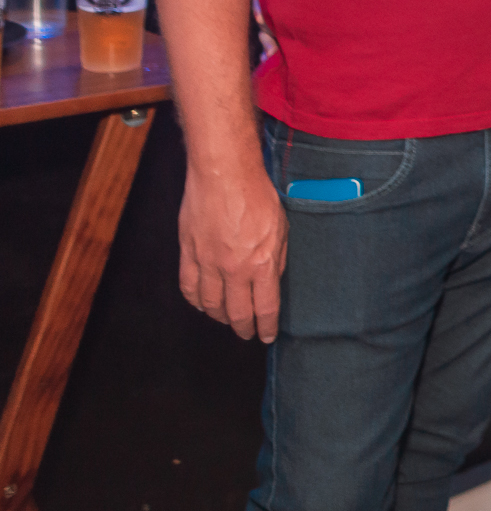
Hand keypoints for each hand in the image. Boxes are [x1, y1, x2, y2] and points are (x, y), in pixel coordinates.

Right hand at [178, 160, 287, 341]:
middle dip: (243, 328)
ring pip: (210, 304)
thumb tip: (272, 280)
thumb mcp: (281, 227)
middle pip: (237, 312)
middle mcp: (234, 269)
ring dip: (219, 317)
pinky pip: (189, 286)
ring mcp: (208, 262)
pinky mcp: (189, 253)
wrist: (224, 174)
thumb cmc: (257, 195)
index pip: (265, 307)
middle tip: (246, 334)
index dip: (266, 326)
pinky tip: (202, 304)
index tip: (267, 335)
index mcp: (262, 263)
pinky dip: (195, 300)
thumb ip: (277, 258)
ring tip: (226, 320)